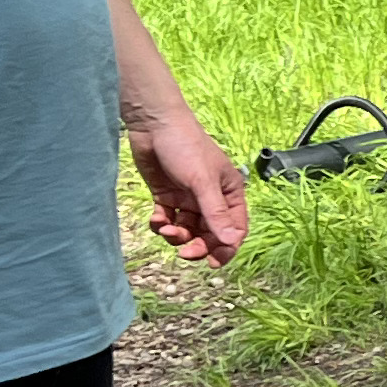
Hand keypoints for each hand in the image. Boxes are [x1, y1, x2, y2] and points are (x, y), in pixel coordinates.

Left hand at [130, 109, 249, 264]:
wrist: (152, 124)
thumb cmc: (185, 146)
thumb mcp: (202, 181)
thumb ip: (215, 213)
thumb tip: (231, 241)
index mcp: (229, 192)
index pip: (234, 228)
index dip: (226, 247)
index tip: (213, 262)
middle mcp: (210, 198)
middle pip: (210, 233)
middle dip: (199, 245)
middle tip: (186, 253)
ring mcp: (188, 198)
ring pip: (188, 230)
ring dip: (178, 236)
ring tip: (167, 229)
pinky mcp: (166, 196)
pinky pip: (167, 220)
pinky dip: (162, 225)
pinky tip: (156, 220)